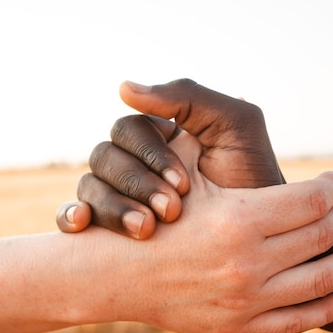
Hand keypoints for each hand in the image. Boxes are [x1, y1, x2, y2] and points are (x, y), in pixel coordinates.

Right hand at [57, 79, 284, 237]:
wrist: (263, 245)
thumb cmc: (254, 183)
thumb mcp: (235, 127)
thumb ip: (188, 96)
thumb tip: (123, 87)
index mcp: (161, 138)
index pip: (128, 129)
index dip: (149, 154)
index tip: (184, 184)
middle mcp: (135, 164)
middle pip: (103, 157)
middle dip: (135, 183)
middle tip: (171, 210)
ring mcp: (121, 197)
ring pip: (90, 186)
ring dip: (112, 206)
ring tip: (145, 230)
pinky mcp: (110, 229)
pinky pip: (74, 214)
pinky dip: (70, 215)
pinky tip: (82, 224)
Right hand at [91, 130, 332, 332]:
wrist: (115, 275)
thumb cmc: (145, 214)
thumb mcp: (176, 167)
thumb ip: (197, 123)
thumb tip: (210, 105)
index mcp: (237, 219)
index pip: (312, 198)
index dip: (332, 186)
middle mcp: (246, 262)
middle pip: (324, 235)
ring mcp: (246, 299)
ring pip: (326, 280)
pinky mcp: (239, 327)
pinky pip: (301, 321)